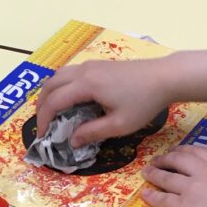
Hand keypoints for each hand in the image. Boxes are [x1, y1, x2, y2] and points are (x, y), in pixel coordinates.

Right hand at [36, 58, 172, 146]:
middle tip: (42, 124)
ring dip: (50, 93)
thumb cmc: (144, 102)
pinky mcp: (98, 64)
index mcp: (86, 85)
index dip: (44, 120)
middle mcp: (83, 71)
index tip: (43, 136)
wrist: (165, 77)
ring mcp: (91, 64)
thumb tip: (72, 141)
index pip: (54, 102)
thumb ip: (92, 132)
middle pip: (50, 84)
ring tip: (51, 111)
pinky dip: (61, 86)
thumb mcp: (119, 124)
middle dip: (41, 105)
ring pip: (58, 75)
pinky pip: (70, 73)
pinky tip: (69, 99)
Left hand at [140, 145, 206, 206]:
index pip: (198, 151)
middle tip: (156, 160)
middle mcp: (205, 174)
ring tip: (146, 173)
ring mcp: (192, 189)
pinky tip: (146, 195)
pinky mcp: (181, 206)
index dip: (182, 150)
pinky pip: (162, 199)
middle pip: (178, 159)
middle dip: (164, 158)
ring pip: (166, 177)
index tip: (174, 151)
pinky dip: (151, 196)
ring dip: (153, 173)